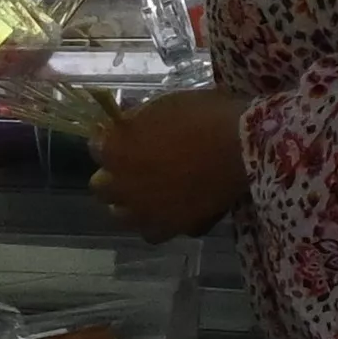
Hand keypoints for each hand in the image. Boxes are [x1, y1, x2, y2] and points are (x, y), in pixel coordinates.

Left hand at [91, 85, 254, 239]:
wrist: (242, 144)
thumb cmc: (203, 115)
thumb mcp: (162, 106)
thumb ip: (137, 122)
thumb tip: (128, 126)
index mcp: (114, 149)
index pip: (96, 147)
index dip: (110, 140)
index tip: (122, 136)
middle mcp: (121, 186)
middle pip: (100, 187)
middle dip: (113, 176)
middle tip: (133, 166)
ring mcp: (145, 211)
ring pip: (122, 216)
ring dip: (130, 204)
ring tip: (149, 193)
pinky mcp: (172, 227)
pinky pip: (154, 233)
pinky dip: (159, 222)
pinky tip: (171, 210)